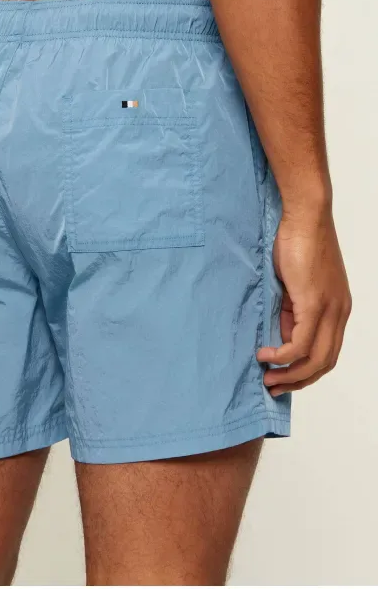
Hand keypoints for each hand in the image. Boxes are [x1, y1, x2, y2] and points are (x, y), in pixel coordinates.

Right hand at [257, 209, 351, 395]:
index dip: (306, 371)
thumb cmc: (296, 243)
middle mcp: (339, 313)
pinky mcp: (314, 303)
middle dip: (298, 381)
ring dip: (290, 374)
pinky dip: (282, 356)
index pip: (327, 352)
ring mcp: (329, 309)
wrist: (304, 217)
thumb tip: (280, 336)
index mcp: (337, 309)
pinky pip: (300, 343)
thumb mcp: (293, 286)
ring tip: (266, 377)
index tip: (282, 377)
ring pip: (315, 359)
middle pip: (324, 363)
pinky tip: (265, 355)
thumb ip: (291, 311)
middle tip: (273, 387)